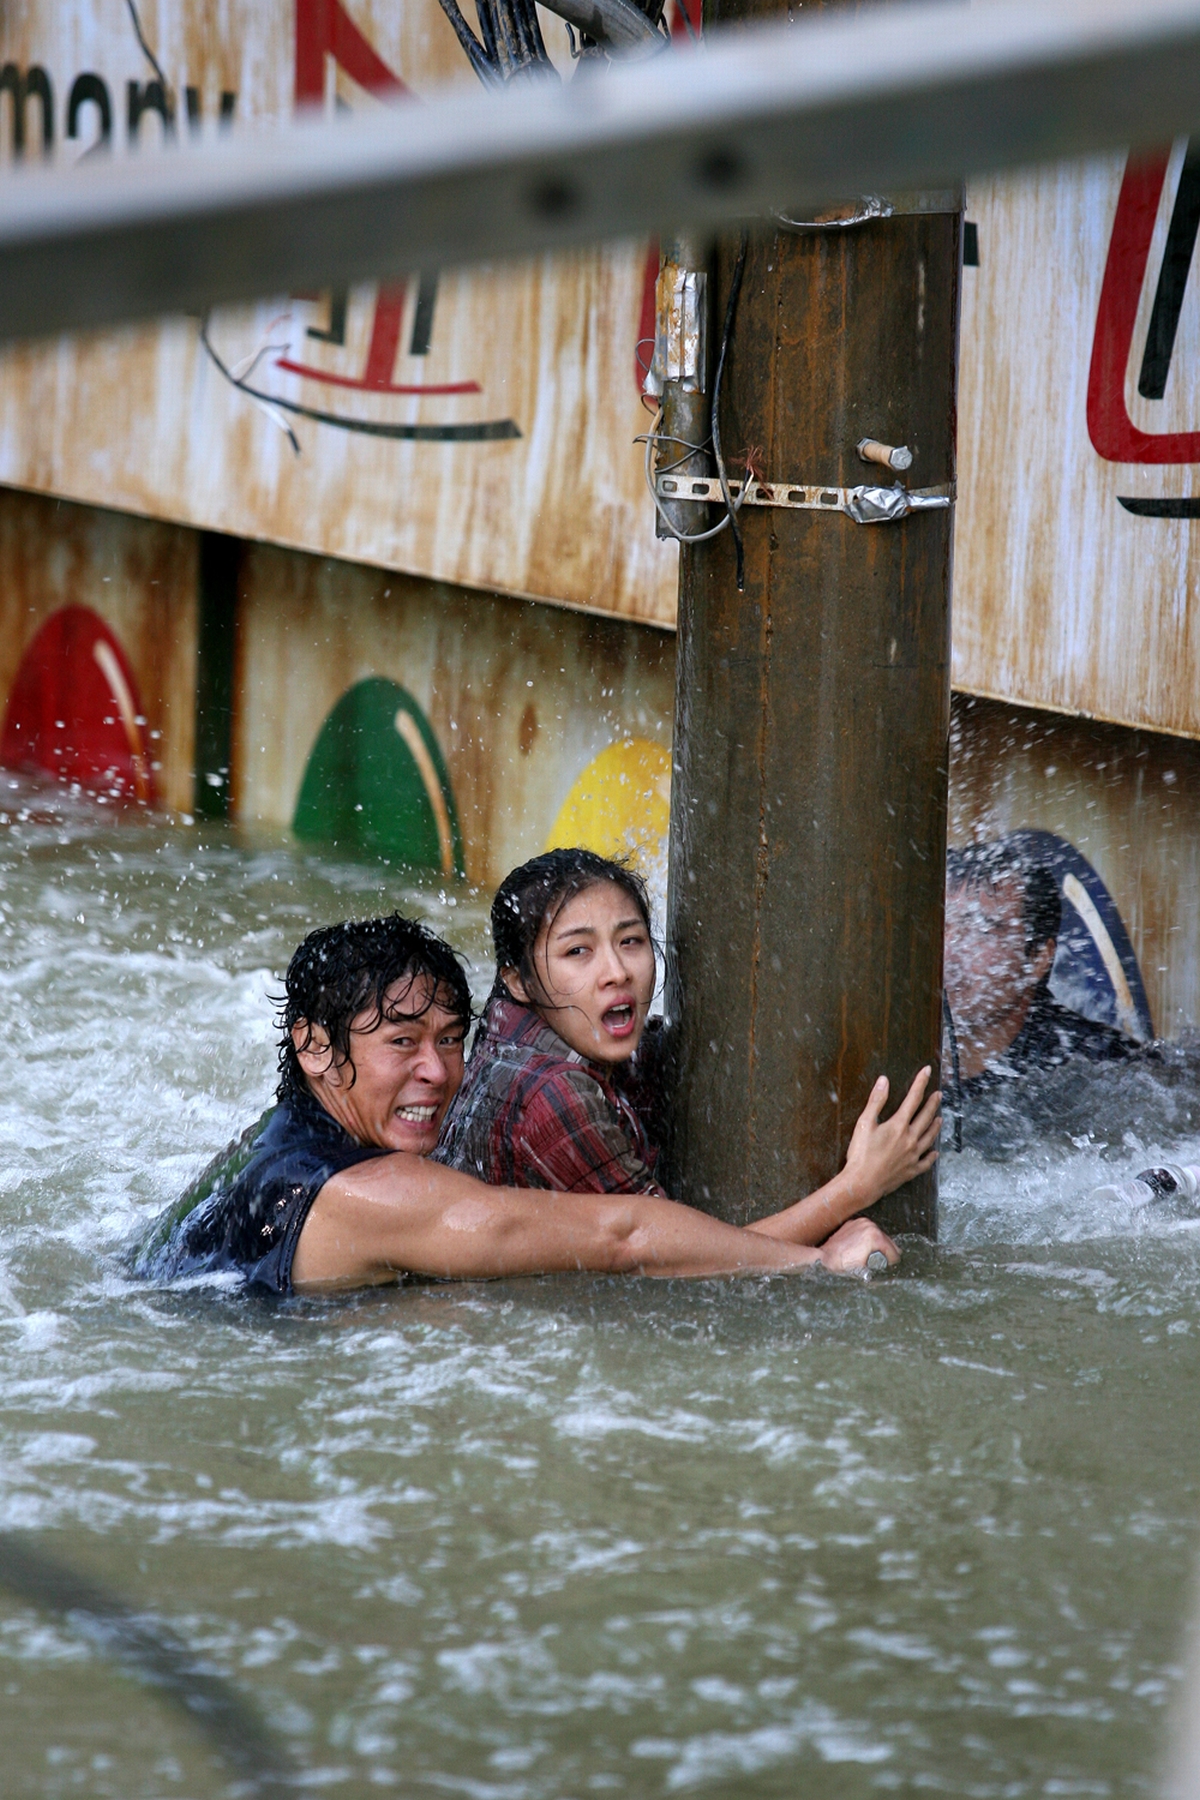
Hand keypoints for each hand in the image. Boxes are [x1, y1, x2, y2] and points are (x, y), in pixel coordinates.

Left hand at [815, 1217, 899, 1272]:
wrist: (825, 1258)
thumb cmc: (843, 1266)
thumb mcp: (866, 1271)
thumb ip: (881, 1270)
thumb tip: (890, 1273)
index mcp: (874, 1236)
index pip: (893, 1250)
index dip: (894, 1262)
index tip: (892, 1268)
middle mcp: (869, 1225)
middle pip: (888, 1241)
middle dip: (888, 1253)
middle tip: (887, 1264)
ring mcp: (861, 1222)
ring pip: (879, 1235)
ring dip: (880, 1246)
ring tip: (877, 1257)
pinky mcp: (854, 1223)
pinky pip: (868, 1231)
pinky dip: (870, 1239)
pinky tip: (866, 1248)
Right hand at [843, 1067, 940, 1206]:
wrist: (862, 1183)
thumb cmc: (860, 1154)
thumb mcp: (864, 1123)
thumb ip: (876, 1101)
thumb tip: (884, 1081)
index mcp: (899, 1125)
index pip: (913, 1098)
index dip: (920, 1083)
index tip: (926, 1071)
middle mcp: (910, 1139)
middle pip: (926, 1117)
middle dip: (932, 1103)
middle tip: (938, 1094)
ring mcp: (912, 1156)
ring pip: (929, 1137)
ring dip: (935, 1126)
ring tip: (940, 1118)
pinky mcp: (910, 1170)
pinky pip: (926, 1162)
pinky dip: (932, 1156)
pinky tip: (934, 1152)